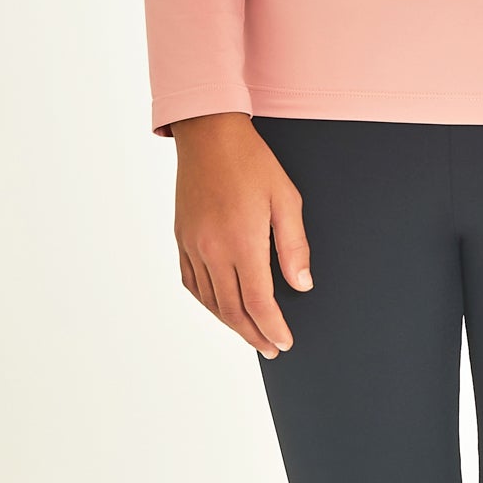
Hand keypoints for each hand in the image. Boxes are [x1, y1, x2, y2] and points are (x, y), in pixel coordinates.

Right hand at [171, 112, 314, 358]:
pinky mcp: (181, 238)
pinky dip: (208, 302)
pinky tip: (220, 306)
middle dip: (254, 334)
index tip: (285, 342)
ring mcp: (193, 245)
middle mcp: (212, 249)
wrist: (208, 134)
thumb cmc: (251, 162)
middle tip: (271, 348)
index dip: (272, 327)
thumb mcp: (285, 198)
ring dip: (231, 323)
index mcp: (241, 241)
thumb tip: (301, 285)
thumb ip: (294, 246)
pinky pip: (191, 283)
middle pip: (232, 310)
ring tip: (251, 332)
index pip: (258, 302)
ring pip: (210, 301)